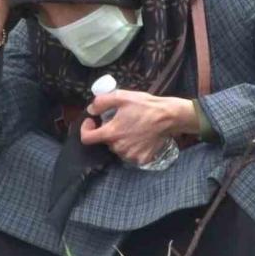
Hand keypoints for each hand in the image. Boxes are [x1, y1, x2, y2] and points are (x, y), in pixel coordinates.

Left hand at [80, 90, 197, 165]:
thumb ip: (101, 102)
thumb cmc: (145, 106)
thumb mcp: (121, 97)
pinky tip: (140, 137)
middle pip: (105, 142)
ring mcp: (130, 155)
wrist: (168, 117)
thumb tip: (90, 110)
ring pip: (118, 148)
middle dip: (109, 131)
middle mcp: (119, 147)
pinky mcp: (141, 159)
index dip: (86, 129)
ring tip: (132, 128)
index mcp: (111, 133)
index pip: (87, 138)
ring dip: (120, 140)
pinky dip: (132, 147)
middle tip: (120, 120)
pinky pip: (130, 154)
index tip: (92, 121)